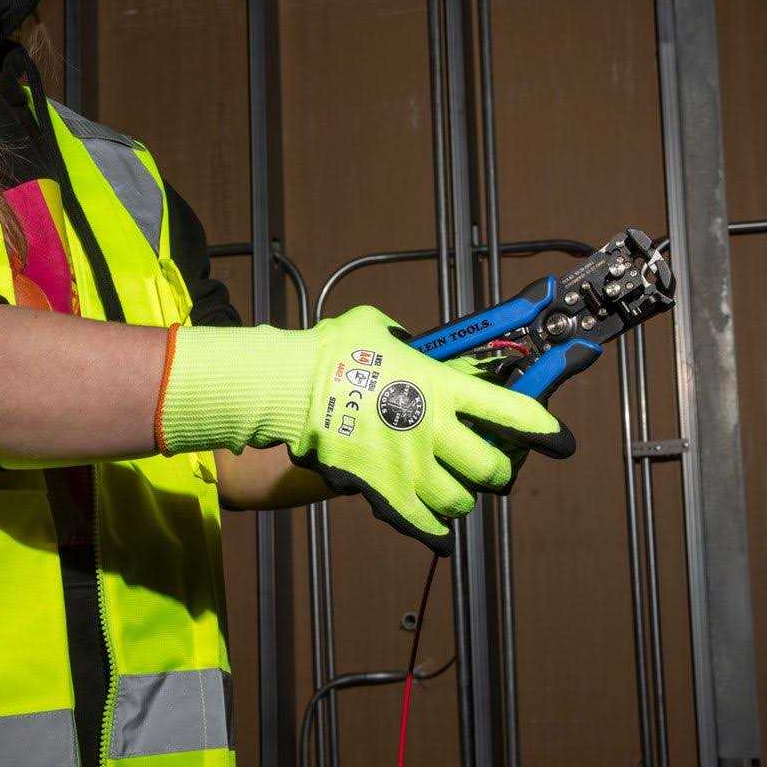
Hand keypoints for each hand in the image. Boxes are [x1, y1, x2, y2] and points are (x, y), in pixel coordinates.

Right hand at [157, 306, 573, 553]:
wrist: (292, 389)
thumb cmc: (334, 352)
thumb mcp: (378, 327)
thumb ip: (408, 341)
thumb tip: (411, 345)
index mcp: (441, 387)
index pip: (512, 412)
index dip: (544, 428)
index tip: (558, 439)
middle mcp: (435, 430)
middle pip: (494, 468)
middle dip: (499, 468)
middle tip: (491, 463)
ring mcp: (411, 466)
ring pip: (463, 501)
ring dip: (464, 495)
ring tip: (454, 485)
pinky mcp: (385, 492)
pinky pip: (427, 524)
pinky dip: (436, 524)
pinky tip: (435, 517)